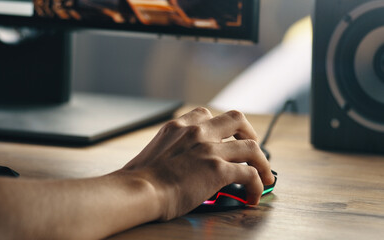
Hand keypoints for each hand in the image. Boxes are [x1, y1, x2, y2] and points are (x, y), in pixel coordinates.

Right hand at [122, 107, 274, 220]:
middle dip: (248, 132)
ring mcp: (209, 149)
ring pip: (252, 147)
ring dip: (262, 162)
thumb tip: (180, 164)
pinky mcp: (217, 170)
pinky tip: (252, 196)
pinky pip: (249, 174)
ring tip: (264, 176)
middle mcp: (196, 132)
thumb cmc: (138, 179)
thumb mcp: (154, 151)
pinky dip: (256, 185)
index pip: (206, 114)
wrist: (137, 190)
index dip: (220, 126)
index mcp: (178, 127)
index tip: (225, 136)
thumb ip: (171, 149)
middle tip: (251, 146)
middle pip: (236, 119)